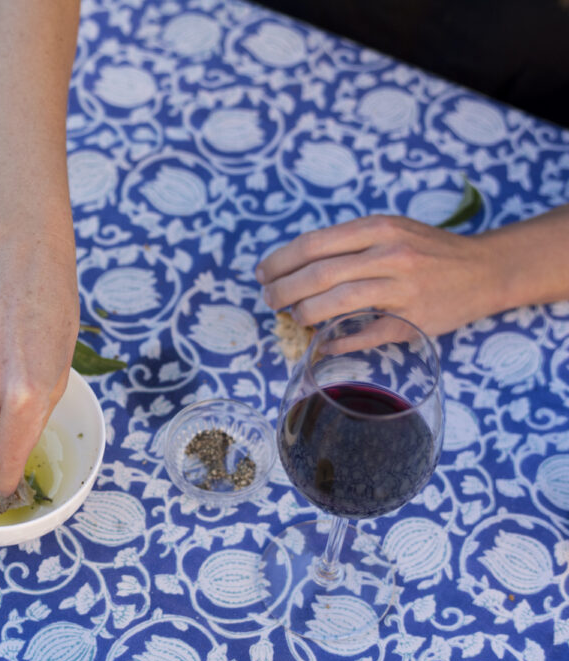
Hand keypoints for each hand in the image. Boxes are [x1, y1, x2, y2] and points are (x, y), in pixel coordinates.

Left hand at [256, 215, 504, 343]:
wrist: (484, 270)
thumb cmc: (426, 250)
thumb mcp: (389, 230)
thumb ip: (347, 244)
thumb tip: (293, 264)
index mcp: (378, 228)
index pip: (313, 244)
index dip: (280, 261)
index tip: (263, 274)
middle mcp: (390, 254)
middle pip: (319, 275)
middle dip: (283, 290)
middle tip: (269, 300)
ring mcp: (403, 289)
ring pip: (337, 303)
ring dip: (305, 313)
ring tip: (296, 316)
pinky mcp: (413, 321)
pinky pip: (365, 336)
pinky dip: (338, 342)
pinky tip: (323, 344)